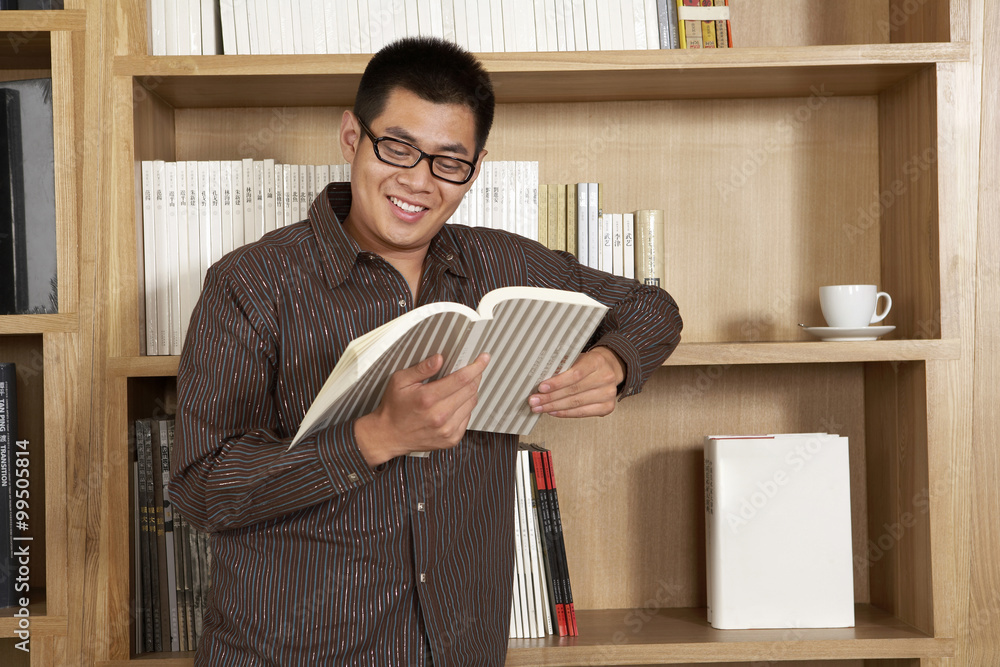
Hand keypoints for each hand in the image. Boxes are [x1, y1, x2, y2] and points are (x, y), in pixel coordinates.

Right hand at [354, 353, 489, 465]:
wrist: (389, 436)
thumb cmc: (394, 407)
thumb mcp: (400, 381)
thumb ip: (421, 369)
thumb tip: (439, 358)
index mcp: (427, 399)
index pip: (461, 379)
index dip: (476, 367)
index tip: (484, 358)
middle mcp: (439, 416)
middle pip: (470, 390)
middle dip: (476, 376)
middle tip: (474, 368)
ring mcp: (447, 430)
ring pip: (472, 403)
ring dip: (471, 391)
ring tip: (462, 385)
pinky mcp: (451, 439)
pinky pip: (468, 417)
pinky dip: (466, 407)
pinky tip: (455, 402)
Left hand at [527, 346, 624, 417]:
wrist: (609, 369)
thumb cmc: (588, 364)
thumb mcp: (577, 358)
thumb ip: (563, 367)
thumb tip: (540, 380)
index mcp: (597, 361)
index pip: (575, 374)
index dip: (557, 382)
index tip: (541, 388)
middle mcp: (605, 377)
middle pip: (574, 391)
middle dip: (550, 398)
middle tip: (534, 401)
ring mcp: (608, 394)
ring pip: (576, 403)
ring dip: (554, 407)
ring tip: (539, 408)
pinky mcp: (607, 407)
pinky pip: (582, 413)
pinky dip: (565, 413)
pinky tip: (553, 412)